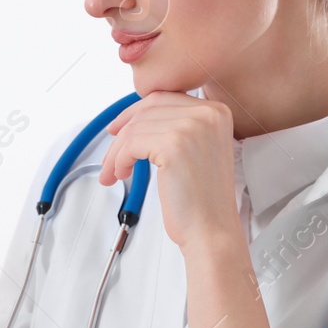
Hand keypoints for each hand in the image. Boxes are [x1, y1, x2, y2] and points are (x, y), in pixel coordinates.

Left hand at [97, 91, 241, 253]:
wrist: (211, 229)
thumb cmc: (202, 199)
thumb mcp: (195, 150)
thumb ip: (176, 127)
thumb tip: (137, 116)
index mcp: (216, 111)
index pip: (164, 98)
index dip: (135, 112)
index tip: (118, 126)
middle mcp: (207, 114)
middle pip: (147, 110)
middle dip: (122, 133)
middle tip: (110, 154)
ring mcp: (191, 127)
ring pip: (135, 128)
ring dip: (117, 152)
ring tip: (115, 172)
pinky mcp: (173, 145)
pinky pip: (131, 144)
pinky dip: (120, 159)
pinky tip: (122, 174)